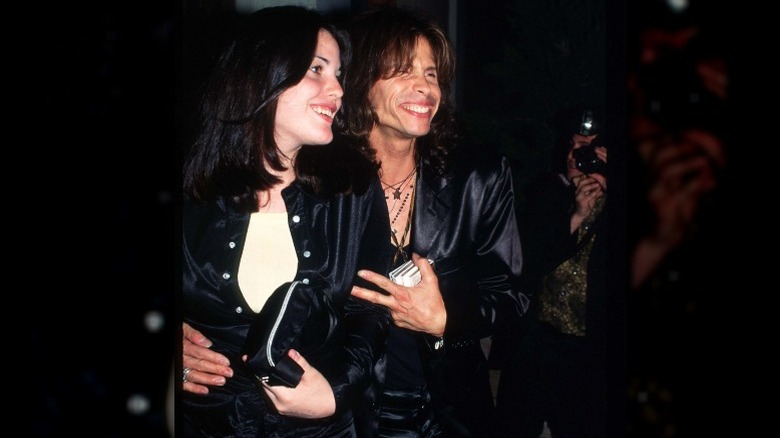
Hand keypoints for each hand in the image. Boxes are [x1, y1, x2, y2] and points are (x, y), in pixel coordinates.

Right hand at [182, 322, 232, 394]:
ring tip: (221, 381)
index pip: (201, 353)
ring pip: (194, 375)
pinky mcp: (176, 375)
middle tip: (228, 373)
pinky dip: (194, 388)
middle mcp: (182, 358)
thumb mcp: (183, 329)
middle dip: (215, 369)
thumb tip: (207, 343)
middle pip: (200, 364)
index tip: (226, 362)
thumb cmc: (177, 335)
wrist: (164, 340)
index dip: (214, 357)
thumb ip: (193, 334)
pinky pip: (184, 384)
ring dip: (208, 379)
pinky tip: (205, 390)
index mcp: (184, 346)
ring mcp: (179, 368)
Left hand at [259, 349, 335, 417]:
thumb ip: (299, 362)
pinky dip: (271, 387)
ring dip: (265, 381)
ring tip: (266, 367)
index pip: (264, 380)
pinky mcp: (282, 410)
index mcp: (284, 395)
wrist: (330, 407)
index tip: (250, 358)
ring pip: (266, 392)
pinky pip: (272, 397)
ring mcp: (280, 409)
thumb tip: (289, 351)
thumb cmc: (322, 391)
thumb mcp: (311, 374)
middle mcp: (278, 404)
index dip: (257, 369)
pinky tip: (274, 378)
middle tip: (258, 359)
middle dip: (261, 373)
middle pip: (263, 386)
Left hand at [351, 253, 445, 335]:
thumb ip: (424, 266)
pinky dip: (396, 307)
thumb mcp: (432, 282)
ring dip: (387, 300)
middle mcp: (396, 305)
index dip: (372, 277)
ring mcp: (395, 315)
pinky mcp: (397, 322)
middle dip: (361, 293)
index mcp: (402, 294)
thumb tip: (416, 255)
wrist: (438, 324)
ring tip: (402, 300)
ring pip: (386, 304)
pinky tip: (408, 308)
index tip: (361, 273)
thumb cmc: (435, 303)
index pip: (384, 283)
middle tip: (349, 289)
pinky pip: (393, 312)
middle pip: (375, 298)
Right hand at [571, 173, 605, 230]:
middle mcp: (577, 193)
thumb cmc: (586, 206)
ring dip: (591, 185)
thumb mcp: (591, 198)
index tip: (593, 176)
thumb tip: (601, 189)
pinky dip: (595, 192)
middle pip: (581, 183)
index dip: (586, 178)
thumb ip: (595, 193)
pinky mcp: (582, 201)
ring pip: (584, 188)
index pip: (580, 182)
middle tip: (596, 179)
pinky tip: (599, 191)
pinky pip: (589, 195)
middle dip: (589, 180)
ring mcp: (579, 197)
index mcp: (578, 191)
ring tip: (598, 184)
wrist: (581, 214)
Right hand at [647, 128, 722, 244]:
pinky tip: (707, 183)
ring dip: (687, 163)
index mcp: (654, 173)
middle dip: (680, 148)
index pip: (659, 149)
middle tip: (699, 149)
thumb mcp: (682, 187)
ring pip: (665, 171)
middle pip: (660, 156)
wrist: (661, 236)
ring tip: (705, 160)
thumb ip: (690, 173)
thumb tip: (707, 159)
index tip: (693, 139)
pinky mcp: (663, 207)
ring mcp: (656, 193)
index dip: (673, 140)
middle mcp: (651, 181)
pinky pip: (678, 193)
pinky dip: (695, 185)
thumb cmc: (675, 210)